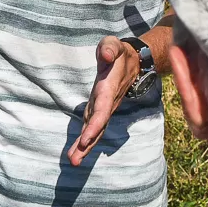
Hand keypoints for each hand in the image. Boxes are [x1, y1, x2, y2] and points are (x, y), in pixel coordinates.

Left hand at [67, 35, 139, 165]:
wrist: (133, 62)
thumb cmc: (118, 52)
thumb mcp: (114, 45)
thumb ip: (109, 48)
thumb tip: (105, 55)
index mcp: (108, 89)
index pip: (102, 110)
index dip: (95, 125)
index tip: (85, 139)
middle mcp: (107, 103)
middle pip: (98, 126)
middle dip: (88, 144)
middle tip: (76, 161)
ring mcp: (104, 108)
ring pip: (95, 130)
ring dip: (85, 147)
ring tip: (74, 161)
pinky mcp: (99, 109)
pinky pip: (92, 127)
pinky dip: (85, 141)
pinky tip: (76, 153)